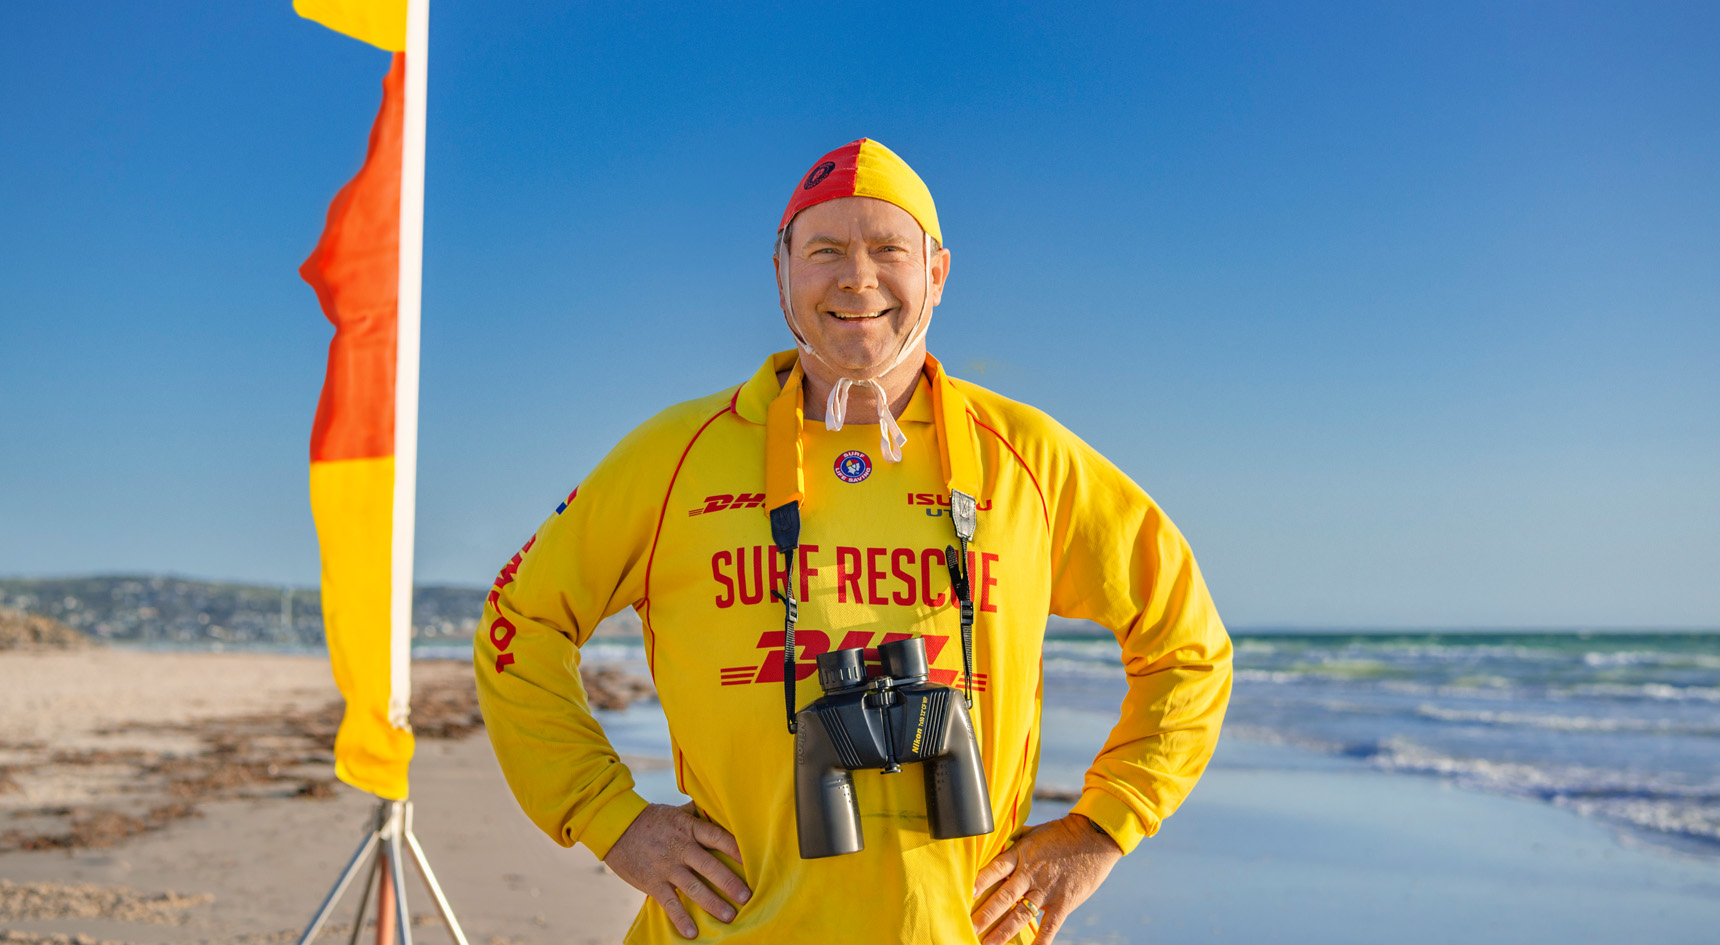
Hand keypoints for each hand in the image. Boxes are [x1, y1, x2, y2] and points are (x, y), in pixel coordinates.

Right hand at [601, 802, 750, 938]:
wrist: (615, 827)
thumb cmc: (650, 820)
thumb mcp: (675, 813)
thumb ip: (697, 815)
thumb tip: (719, 808)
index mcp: (688, 828)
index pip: (717, 837)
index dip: (735, 849)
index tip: (752, 861)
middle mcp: (680, 847)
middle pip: (710, 865)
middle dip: (730, 882)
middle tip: (747, 897)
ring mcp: (666, 866)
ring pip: (694, 887)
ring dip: (713, 903)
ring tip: (730, 916)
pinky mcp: (653, 882)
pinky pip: (669, 903)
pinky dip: (681, 918)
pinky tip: (692, 932)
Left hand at [971, 813, 1122, 944]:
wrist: (1096, 836)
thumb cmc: (1063, 832)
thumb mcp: (1035, 832)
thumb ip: (1015, 840)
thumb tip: (998, 839)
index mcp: (1021, 854)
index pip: (994, 869)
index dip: (979, 882)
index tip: (964, 894)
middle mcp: (1030, 874)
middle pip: (1003, 897)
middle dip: (984, 914)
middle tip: (969, 927)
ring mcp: (1047, 890)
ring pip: (1020, 914)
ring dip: (1003, 931)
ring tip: (987, 944)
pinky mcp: (1063, 903)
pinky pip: (1050, 926)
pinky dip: (1040, 941)